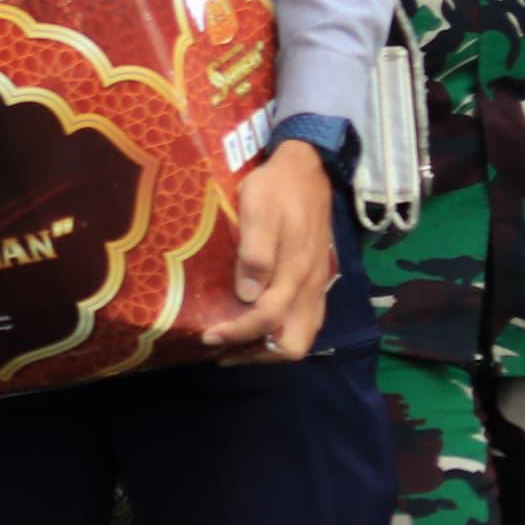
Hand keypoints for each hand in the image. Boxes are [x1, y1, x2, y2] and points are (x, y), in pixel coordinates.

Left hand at [208, 140, 336, 359]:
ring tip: (235, 342)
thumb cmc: (277, 190)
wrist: (307, 170)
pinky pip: (304, 320)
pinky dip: (280, 331)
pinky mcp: (315, 280)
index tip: (208, 335)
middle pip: (294, 344)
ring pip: (301, 335)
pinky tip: (255, 321)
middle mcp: (310, 287)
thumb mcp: (260, 213)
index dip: (237, 333)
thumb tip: (248, 296)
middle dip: (259, 354)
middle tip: (224, 349)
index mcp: (296, 274)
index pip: (267, 321)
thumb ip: (256, 255)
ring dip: (269, 346)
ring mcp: (316, 286)